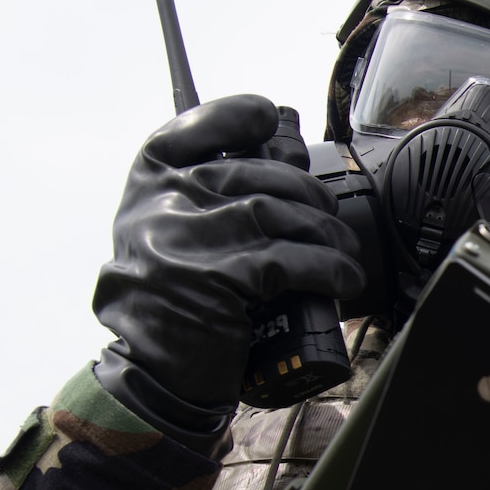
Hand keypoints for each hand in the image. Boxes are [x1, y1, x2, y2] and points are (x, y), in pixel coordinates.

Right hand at [92, 94, 363, 448]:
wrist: (156, 373)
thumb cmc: (179, 298)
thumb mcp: (176, 233)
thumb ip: (213, 190)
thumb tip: (286, 140)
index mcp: (146, 186)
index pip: (191, 127)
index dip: (236, 116)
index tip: (270, 118)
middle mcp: (159, 205)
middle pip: (252, 174)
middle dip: (305, 192)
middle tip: (326, 217)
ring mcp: (185, 240)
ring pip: (276, 213)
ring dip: (324, 232)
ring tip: (342, 251)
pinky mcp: (216, 279)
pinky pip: (289, 260)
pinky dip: (327, 267)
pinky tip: (343, 277)